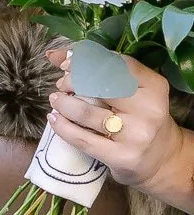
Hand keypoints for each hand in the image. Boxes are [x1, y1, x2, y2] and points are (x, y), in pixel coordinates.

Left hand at [49, 53, 193, 205]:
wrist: (160, 160)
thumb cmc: (140, 120)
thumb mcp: (132, 93)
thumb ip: (101, 71)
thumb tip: (56, 54)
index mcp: (154, 87)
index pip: (117, 65)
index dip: (87, 61)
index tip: (68, 63)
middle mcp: (149, 109)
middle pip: (100, 86)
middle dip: (73, 81)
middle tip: (62, 84)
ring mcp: (135, 134)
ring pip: (86, 112)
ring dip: (63, 102)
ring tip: (56, 99)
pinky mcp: (120, 156)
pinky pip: (82, 138)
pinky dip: (62, 126)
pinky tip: (54, 118)